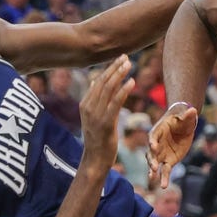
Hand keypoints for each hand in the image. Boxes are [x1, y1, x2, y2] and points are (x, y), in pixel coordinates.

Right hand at [79, 55, 133, 169]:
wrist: (95, 159)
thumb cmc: (97, 138)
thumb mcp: (93, 116)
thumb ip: (95, 99)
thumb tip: (96, 82)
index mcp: (85, 104)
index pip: (98, 82)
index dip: (109, 69)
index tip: (120, 58)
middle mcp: (88, 107)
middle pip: (103, 82)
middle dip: (115, 68)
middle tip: (126, 57)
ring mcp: (96, 115)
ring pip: (108, 90)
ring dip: (119, 75)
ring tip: (129, 65)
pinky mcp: (105, 123)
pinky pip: (115, 103)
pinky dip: (123, 91)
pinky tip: (131, 82)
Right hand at [148, 102, 197, 188]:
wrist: (183, 126)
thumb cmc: (182, 120)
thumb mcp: (186, 117)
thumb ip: (188, 115)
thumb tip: (193, 110)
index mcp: (158, 131)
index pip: (153, 136)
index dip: (153, 141)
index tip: (153, 146)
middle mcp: (157, 144)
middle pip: (151, 152)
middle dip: (151, 159)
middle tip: (153, 166)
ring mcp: (161, 154)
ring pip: (155, 163)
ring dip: (153, 170)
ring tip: (152, 178)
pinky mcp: (168, 161)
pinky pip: (165, 170)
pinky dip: (163, 177)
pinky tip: (163, 185)